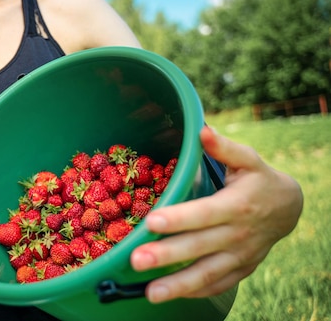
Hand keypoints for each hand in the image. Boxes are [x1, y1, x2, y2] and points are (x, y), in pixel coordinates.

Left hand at [130, 126, 302, 302]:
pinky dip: (194, 292)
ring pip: (206, 273)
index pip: (204, 214)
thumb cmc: (258, 179)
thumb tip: (202, 130)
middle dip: (167, 255)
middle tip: (137, 260)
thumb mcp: (247, 159)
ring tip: (150, 293)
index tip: (152, 222)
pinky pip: (216, 284)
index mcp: (236, 205)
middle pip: (199, 247)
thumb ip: (223, 148)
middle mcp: (237, 234)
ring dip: (177, 284)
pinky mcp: (239, 270)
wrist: (288, 209)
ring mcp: (239, 256)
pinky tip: (169, 295)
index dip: (179, 219)